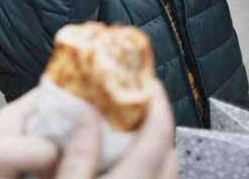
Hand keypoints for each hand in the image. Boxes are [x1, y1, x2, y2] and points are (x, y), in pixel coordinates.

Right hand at [53, 80, 177, 178]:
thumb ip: (80, 152)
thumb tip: (88, 112)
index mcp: (136, 178)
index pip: (160, 130)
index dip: (157, 100)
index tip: (145, 80)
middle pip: (168, 147)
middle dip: (153, 122)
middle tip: (129, 106)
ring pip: (166, 167)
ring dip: (152, 147)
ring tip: (125, 134)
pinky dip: (148, 167)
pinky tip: (122, 166)